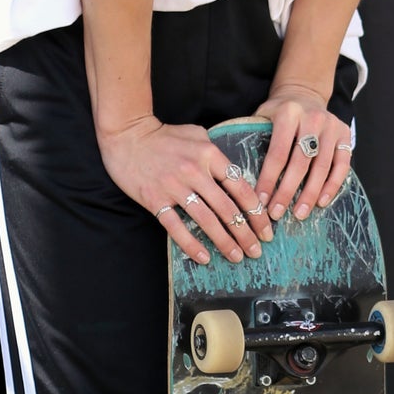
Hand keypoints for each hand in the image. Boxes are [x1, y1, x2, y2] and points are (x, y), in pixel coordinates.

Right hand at [97, 116, 274, 265]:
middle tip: (257, 250)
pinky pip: (176, 227)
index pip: (240, 188)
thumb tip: (235, 174)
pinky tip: (204, 258)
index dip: (256, 211)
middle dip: (246, 233)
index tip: (266, 228)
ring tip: (237, 257)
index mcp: (210, 155)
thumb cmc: (165, 136)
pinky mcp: (155, 199)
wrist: (127, 135)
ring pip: (206, 220)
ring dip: (224, 242)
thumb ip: (216, 154)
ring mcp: (174, 187)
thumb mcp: (197, 135)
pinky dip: (191, 244)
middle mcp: (195, 172)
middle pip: (228, 209)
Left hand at [255, 81, 352, 219]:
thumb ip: (254, 138)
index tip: (260, 201)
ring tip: (299, 214)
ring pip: (322, 166)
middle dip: (288, 191)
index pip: (278, 152)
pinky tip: (322, 201)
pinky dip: (333, 185)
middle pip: (301, 162)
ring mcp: (332, 126)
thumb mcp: (262, 116)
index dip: (269, 179)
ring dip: (310, 193)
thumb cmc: (278, 112)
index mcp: (288, 113)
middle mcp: (312, 118)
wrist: (305, 93)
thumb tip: (239, 176)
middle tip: (277, 213)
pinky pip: (342, 165)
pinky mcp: (345, 134)